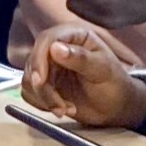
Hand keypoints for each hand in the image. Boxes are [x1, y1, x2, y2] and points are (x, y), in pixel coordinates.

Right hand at [22, 25, 145, 129]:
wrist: (116, 107)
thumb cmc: (115, 84)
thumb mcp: (102, 69)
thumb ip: (80, 58)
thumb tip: (56, 48)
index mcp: (73, 36)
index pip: (46, 40)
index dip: (39, 59)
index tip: (40, 79)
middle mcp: (57, 48)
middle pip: (34, 61)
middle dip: (43, 86)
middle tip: (57, 104)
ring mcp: (49, 67)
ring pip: (29, 79)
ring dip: (44, 98)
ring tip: (65, 109)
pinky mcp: (44, 84)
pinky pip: (30, 92)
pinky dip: (42, 104)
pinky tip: (62, 108)